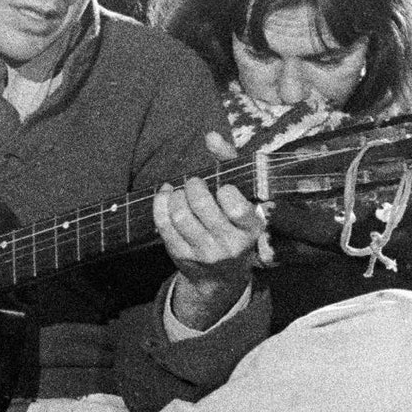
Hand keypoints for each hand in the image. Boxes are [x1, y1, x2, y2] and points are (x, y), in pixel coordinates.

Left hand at [154, 131, 267, 329]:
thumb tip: (211, 135)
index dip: (224, 191)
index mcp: (251, 229)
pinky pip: (163, 224)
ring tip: (180, 192)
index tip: (222, 187)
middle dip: (194, 186)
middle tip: (194, 183)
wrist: (221, 276)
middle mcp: (230, 245)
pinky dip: (160, 203)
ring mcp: (204, 253)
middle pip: (201, 206)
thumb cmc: (233, 223)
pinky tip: (166, 195)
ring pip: (180, 215)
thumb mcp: (241, 196)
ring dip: (176, 195)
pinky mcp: (182, 256)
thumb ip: (229, 162)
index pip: (236, 207)